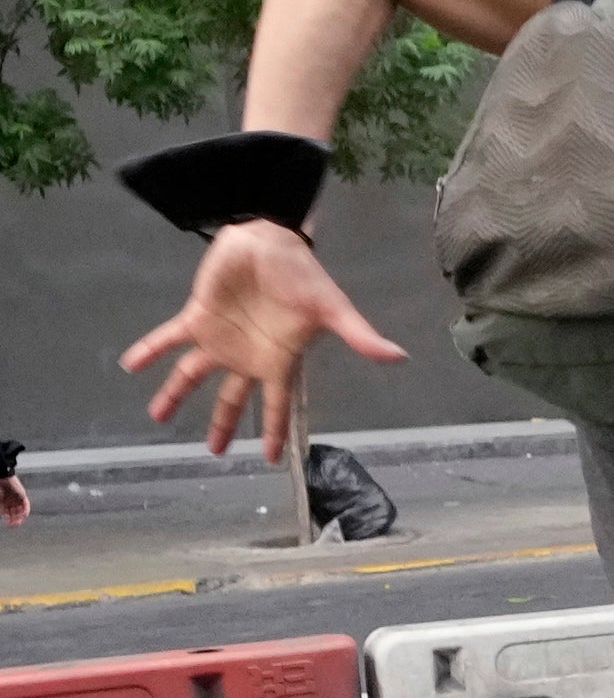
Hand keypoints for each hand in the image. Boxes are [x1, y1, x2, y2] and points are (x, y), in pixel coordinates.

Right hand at [0, 475, 25, 526]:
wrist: (2, 477)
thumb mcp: (0, 500)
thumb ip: (1, 507)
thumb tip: (2, 514)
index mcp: (5, 502)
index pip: (8, 513)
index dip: (9, 519)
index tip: (9, 524)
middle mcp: (12, 501)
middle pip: (15, 512)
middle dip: (15, 519)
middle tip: (14, 525)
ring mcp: (17, 498)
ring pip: (20, 509)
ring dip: (20, 516)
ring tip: (19, 521)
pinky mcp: (22, 494)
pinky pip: (26, 503)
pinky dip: (26, 509)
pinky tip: (24, 515)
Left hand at [119, 222, 405, 460]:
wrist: (270, 239)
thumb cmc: (303, 274)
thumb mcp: (332, 307)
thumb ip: (359, 335)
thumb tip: (399, 357)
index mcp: (279, 360)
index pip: (278, 404)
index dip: (276, 431)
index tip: (274, 458)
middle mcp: (247, 356)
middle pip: (232, 399)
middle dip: (223, 425)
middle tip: (215, 451)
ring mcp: (221, 338)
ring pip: (193, 374)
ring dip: (174, 394)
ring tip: (156, 414)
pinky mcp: (198, 317)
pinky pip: (169, 338)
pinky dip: (150, 351)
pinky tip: (131, 364)